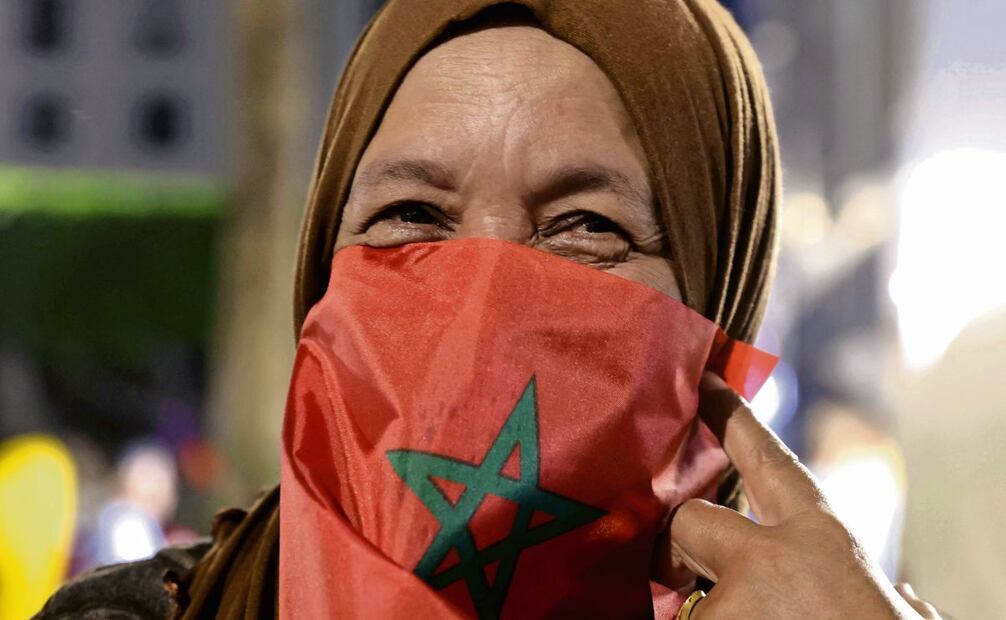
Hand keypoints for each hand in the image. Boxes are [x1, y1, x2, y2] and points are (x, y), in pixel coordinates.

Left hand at [655, 371, 938, 618]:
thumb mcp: (898, 618)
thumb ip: (880, 595)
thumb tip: (901, 597)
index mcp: (824, 541)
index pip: (767, 458)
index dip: (730, 415)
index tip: (702, 380)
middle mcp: (767, 559)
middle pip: (687, 520)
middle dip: (682, 548)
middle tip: (685, 577)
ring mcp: (729, 604)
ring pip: (682, 602)